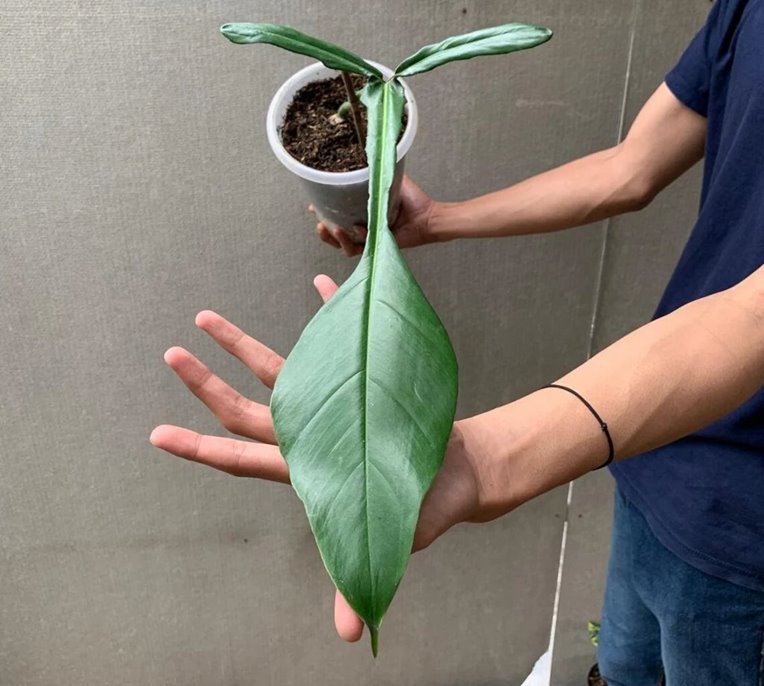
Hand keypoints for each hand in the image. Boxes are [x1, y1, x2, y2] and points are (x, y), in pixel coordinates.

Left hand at [149, 274, 482, 642]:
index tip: (159, 434)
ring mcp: (330, 405)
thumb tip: (352, 637)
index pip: (245, 457)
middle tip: (171, 354)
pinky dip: (326, 310)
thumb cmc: (425, 509)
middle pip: (246, 408)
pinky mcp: (359, 382)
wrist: (461, 473)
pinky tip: (321, 282)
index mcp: (309, 468)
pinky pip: (335, 339)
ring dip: (240, 344)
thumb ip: (362, 579)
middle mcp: (308, 433)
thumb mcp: (394, 544)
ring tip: (204, 318)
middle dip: (206, 383)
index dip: (202, 447)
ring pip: (275, 370)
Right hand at [314, 176, 436, 256]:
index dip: (322, 214)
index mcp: (361, 213)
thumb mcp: (387, 180)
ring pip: (344, 246)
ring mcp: (370, 239)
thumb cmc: (412, 200)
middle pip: (335, 235)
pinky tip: (356, 228)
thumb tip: (363, 155)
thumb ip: (373, 172)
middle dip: (323, 230)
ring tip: (331, 229)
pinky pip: (361, 247)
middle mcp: (362, 228)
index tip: (312, 206)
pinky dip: (357, 238)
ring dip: (335, 239)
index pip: (336, 217)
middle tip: (319, 222)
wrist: (428, 215)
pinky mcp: (378, 247)